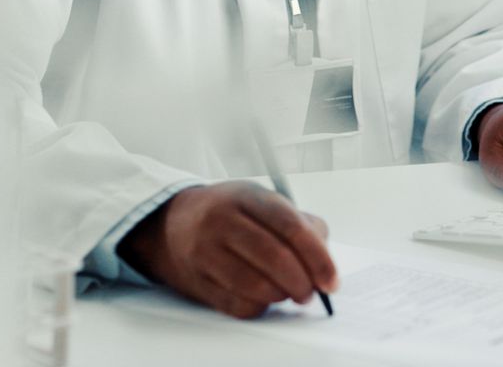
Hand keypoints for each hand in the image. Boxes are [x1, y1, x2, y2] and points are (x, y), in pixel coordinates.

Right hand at [116, 182, 338, 319]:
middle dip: (302, 282)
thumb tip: (324, 259)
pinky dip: (258, 307)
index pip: (291, 226)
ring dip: (282, 296)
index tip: (331, 280)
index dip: (317, 257)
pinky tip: (263, 298)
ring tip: (289, 293)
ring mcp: (205, 250)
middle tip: (311, 292)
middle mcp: (222, 220)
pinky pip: (235, 304)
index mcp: (246, 196)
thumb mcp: (261, 200)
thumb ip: (299, 223)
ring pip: (255, 285)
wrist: (171, 223)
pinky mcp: (196, 279)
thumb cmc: (228, 213)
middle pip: (275, 258)